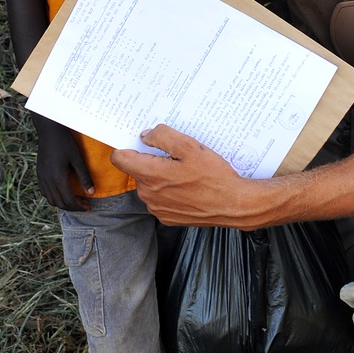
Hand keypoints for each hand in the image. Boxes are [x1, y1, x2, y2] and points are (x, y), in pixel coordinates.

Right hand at [36, 119, 94, 210]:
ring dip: (63, 204)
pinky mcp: (39, 174)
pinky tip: (62, 192)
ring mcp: (42, 178)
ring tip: (74, 200)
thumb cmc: (66, 143)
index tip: (88, 206)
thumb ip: (84, 177)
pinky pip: (45, 192)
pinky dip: (54, 197)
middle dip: (72, 207)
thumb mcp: (78, 159)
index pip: (69, 200)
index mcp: (58, 178)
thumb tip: (91, 192)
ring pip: (51, 200)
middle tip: (84, 205)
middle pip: (60, 203)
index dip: (79, 206)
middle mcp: (48, 181)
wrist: (49, 131)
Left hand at [112, 125, 273, 228]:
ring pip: (149, 185)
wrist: (233, 205)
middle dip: (151, 160)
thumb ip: (162, 137)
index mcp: (150, 175)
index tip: (141, 143)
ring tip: (186, 172)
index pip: (119, 158)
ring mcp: (157, 208)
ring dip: (161, 176)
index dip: (128, 147)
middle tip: (176, 156)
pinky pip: (161, 199)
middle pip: (137, 170)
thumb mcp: (190, 147)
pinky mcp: (167, 217)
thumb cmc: (214, 177)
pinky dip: (170, 191)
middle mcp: (149, 195)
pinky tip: (188, 187)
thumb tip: (145, 136)